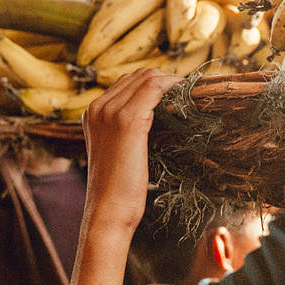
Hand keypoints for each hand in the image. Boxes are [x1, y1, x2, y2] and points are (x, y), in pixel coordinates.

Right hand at [81, 68, 176, 236]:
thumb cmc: (118, 189)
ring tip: (192, 96)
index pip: (129, 82)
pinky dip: (174, 89)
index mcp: (92, 112)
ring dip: (173, 83)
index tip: (180, 93)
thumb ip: (128, 132)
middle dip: (167, 80)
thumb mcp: (119, 153)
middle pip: (139, 75)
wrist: (108, 210)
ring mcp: (110, 111)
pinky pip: (154, 88)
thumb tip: (157, 120)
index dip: (157, 83)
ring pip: (148, 77)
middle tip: (191, 94)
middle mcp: (98, 106)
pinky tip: (188, 100)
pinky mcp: (127, 120)